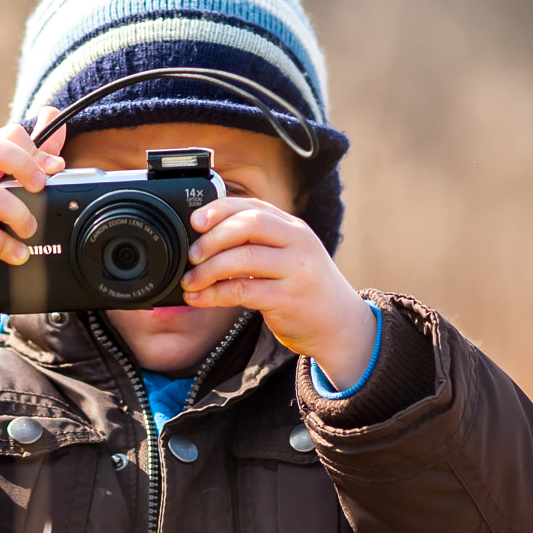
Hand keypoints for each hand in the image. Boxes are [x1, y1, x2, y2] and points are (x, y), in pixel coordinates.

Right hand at [0, 108, 68, 344]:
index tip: (54, 168)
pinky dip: (8, 246)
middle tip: (40, 187)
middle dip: (22, 165)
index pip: (4, 135)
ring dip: (19, 213)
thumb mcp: (10, 183)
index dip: (33, 148)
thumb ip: (33, 153)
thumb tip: (52, 114)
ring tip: (30, 228)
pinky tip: (20, 252)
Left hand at [180, 195, 377, 387]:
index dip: (220, 210)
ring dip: (208, 269)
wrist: (341, 325)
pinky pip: (243, 290)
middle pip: (249, 225)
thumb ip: (257, 243)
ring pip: (243, 258)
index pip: (253, 206)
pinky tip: (200, 299)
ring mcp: (296, 270)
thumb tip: (205, 238)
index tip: (195, 221)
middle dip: (213, 237)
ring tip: (191, 281)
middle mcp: (298, 242)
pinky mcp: (289, 298)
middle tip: (192, 255)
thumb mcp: (288, 256)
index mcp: (294, 228)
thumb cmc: (305, 289)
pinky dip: (215, 294)